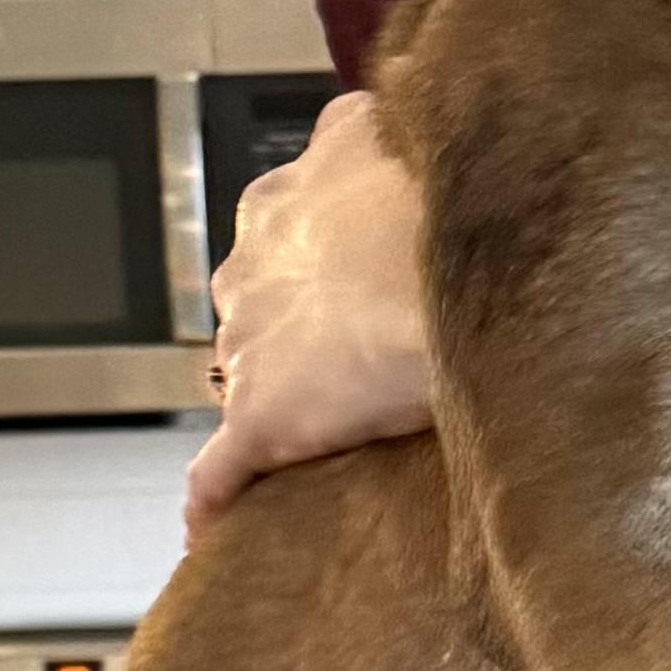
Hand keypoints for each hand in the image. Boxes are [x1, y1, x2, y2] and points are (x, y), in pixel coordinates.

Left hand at [184, 94, 435, 538]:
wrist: (455, 258)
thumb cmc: (454, 198)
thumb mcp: (422, 138)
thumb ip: (403, 143)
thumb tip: (436, 143)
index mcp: (289, 196)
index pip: (289, 238)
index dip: (326, 269)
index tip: (362, 288)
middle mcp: (252, 262)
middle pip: (259, 309)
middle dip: (297, 334)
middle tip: (362, 363)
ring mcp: (249, 343)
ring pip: (242, 380)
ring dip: (276, 405)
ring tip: (327, 441)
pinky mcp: (259, 418)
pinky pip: (218, 474)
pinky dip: (215, 502)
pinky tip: (215, 532)